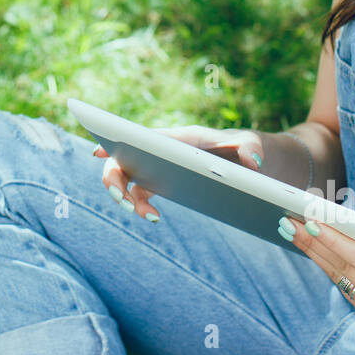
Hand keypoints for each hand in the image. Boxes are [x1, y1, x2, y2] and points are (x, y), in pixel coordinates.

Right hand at [93, 125, 267, 222]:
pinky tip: (155, 218)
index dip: (116, 141)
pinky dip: (141, 206)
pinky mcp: (165, 184)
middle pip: (124, 159)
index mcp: (179, 137)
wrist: (257, 163)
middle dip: (114, 179)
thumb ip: (253, 148)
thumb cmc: (249, 148)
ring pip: (129, 180)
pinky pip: (142, 194)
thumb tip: (251, 162)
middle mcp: (163, 150)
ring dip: (127, 198)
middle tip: (121, 199)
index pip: (141, 136)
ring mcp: (161, 168)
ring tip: (147, 216)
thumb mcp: (256, 145)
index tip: (98, 152)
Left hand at [284, 219, 354, 334]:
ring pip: (341, 279)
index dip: (335, 240)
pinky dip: (329, 267)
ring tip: (292, 232)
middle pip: (344, 269)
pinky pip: (347, 288)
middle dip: (313, 244)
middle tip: (287, 221)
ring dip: (315, 255)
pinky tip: (314, 249)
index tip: (311, 222)